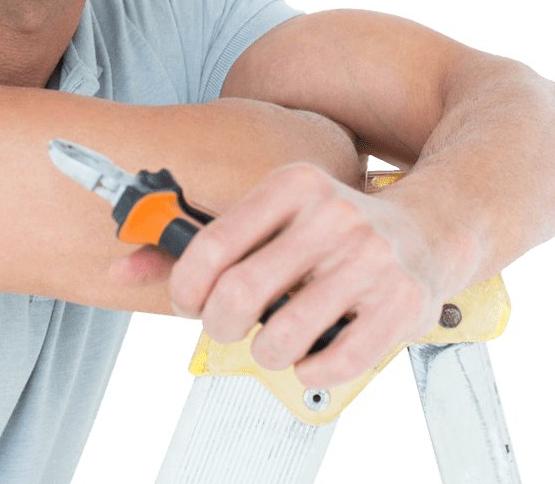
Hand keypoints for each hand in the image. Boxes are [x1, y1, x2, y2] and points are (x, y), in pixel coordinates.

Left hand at [115, 162, 449, 388]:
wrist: (430, 228)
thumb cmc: (336, 226)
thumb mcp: (274, 213)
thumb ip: (202, 242)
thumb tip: (124, 268)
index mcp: (293, 185)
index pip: (214, 243)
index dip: (184, 286)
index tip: (187, 302)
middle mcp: (332, 217)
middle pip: (241, 292)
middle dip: (219, 324)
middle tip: (225, 327)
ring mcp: (370, 261)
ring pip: (284, 335)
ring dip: (265, 352)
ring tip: (272, 341)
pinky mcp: (401, 305)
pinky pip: (335, 360)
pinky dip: (310, 370)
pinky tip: (310, 355)